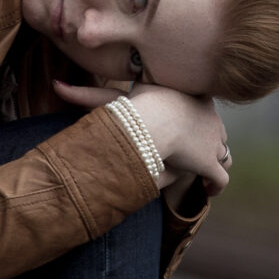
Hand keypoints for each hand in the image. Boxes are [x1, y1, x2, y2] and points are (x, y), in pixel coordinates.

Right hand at [53, 79, 231, 195]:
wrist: (156, 122)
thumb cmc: (134, 108)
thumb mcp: (115, 101)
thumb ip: (87, 96)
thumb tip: (55, 86)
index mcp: (193, 97)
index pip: (202, 106)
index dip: (195, 116)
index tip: (186, 128)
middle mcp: (211, 117)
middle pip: (216, 129)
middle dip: (209, 140)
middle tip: (195, 151)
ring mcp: (214, 140)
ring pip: (223, 152)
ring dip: (216, 162)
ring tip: (206, 173)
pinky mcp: (211, 163)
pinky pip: (221, 178)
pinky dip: (217, 186)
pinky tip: (210, 192)